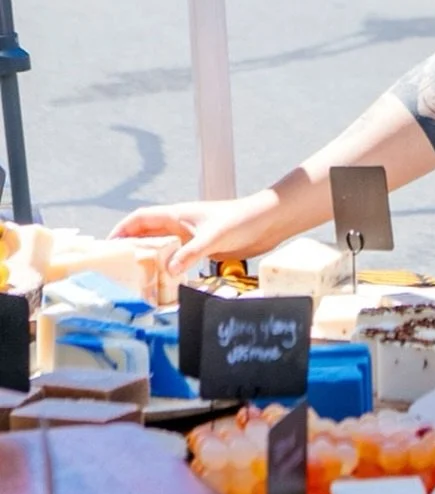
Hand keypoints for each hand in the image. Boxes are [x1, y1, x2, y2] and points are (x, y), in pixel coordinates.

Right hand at [113, 191, 288, 276]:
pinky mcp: (204, 247)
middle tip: (117, 266)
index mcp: (177, 214)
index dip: (121, 230)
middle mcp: (181, 224)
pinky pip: (179, 257)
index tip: (107, 246)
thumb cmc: (241, 219)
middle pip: (147, 233)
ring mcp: (192, 236)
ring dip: (150, 258)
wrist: (268, 221)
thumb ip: (190, 253)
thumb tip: (168, 270)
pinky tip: (166, 280)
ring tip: (136, 276)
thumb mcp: (213, 237)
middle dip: (131, 247)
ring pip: (163, 246)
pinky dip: (169, 266)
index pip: (140, 218)